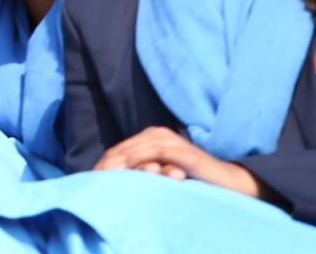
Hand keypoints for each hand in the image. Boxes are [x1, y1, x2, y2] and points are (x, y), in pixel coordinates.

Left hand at [93, 128, 262, 196]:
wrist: (225, 181)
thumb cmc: (192, 179)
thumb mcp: (162, 173)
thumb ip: (143, 171)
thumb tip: (114, 180)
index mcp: (150, 136)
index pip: (118, 150)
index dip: (103, 165)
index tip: (89, 180)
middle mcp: (157, 133)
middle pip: (121, 149)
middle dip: (105, 166)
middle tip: (91, 180)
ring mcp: (169, 140)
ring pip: (134, 151)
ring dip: (117, 165)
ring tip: (103, 179)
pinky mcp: (181, 150)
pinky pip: (154, 154)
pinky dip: (138, 163)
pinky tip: (127, 174)